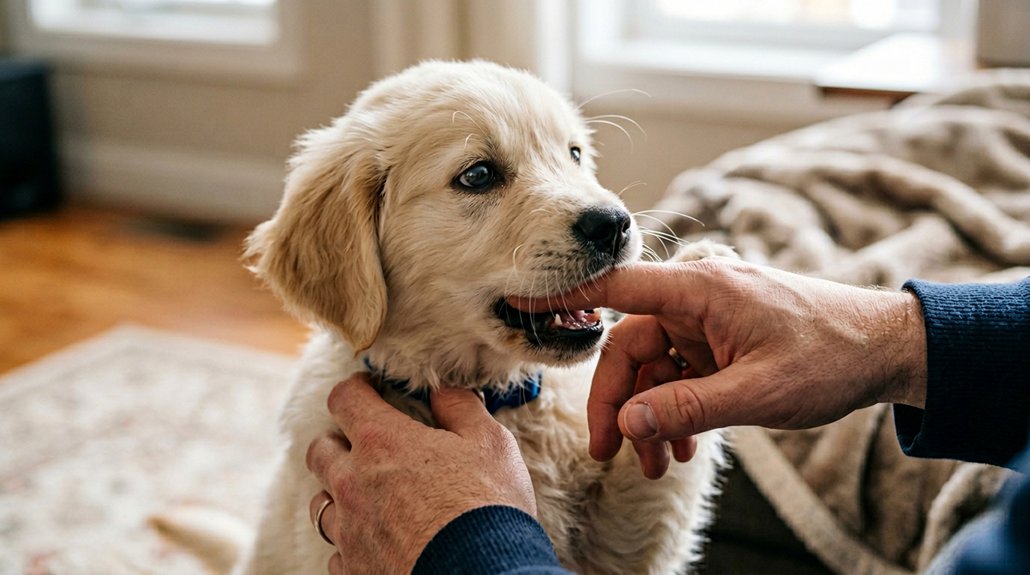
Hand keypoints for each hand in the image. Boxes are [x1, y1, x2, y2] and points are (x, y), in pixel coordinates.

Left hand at [306, 373, 536, 573]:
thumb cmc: (488, 506)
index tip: (370, 390)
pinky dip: (352, 543)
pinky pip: (336, 553)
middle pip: (319, 451)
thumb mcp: (490, 443)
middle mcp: (353, 484)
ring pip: (320, 504)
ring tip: (369, 498)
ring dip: (339, 495)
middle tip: (366, 445)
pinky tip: (377, 541)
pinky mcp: (354, 570)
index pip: (345, 398)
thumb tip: (444, 390)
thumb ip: (461, 408)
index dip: (356, 389)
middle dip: (338, 442)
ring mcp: (349, 531)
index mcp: (382, 442)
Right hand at [509, 258, 926, 475]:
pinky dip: (677, 409)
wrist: (887, 349)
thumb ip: (689, 408)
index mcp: (701, 290)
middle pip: (629, 348)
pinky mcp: (720, 339)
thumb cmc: (831, 356)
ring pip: (653, 368)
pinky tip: (685, 447)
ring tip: (658, 466)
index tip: (521, 296)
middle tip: (610, 454)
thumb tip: (627, 426)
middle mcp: (697, 299)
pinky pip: (680, 374)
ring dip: (650, 417)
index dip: (565, 292)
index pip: (616, 286)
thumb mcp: (759, 392)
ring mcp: (708, 320)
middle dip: (619, 405)